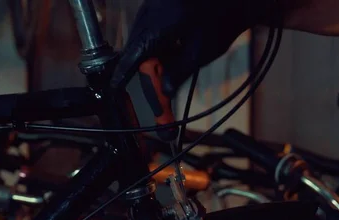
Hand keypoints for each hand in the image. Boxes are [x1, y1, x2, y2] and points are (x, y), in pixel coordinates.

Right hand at [110, 0, 274, 91]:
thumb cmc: (222, 21)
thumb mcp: (200, 53)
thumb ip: (178, 73)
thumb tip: (164, 91)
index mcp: (155, 25)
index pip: (132, 56)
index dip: (124, 75)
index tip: (116, 88)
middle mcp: (150, 12)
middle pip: (136, 46)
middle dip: (147, 67)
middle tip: (160, 84)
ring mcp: (154, 4)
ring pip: (144, 36)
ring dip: (155, 54)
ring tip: (177, 60)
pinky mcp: (161, 3)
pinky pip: (152, 25)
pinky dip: (161, 41)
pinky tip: (179, 44)